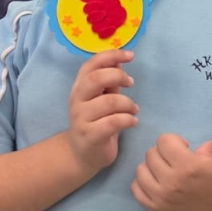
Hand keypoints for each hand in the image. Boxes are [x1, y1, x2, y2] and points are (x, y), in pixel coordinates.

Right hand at [67, 49, 137, 174]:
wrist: (82, 154)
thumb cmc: (95, 122)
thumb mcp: (101, 98)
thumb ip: (109, 81)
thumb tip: (119, 59)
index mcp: (79, 86)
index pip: (91, 64)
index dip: (110, 56)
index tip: (130, 56)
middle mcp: (77, 100)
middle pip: (96, 79)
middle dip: (118, 77)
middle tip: (131, 83)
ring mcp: (81, 118)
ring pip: (109, 102)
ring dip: (128, 103)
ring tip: (134, 110)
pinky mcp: (90, 135)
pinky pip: (113, 122)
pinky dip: (128, 120)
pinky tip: (133, 121)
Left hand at [131, 116, 211, 210]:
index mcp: (189, 167)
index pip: (163, 141)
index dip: (174, 141)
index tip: (185, 148)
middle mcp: (173, 184)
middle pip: (150, 154)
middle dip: (163, 153)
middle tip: (176, 160)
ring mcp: (163, 199)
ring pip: (140, 169)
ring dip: (152, 166)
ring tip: (167, 169)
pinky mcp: (156, 208)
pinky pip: (135, 188)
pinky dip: (143, 182)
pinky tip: (158, 181)